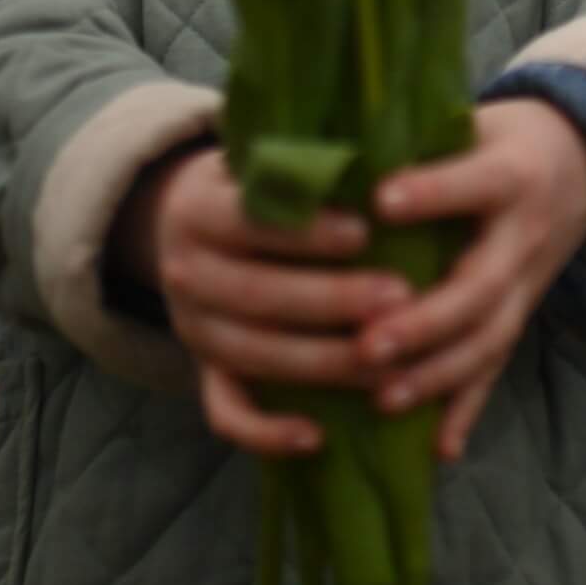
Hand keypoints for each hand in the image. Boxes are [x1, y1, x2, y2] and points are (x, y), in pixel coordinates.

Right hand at [116, 147, 414, 459]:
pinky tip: (319, 436)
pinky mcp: (203, 371)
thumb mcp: (258, 158)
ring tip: (388, 358)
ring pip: (253, 355)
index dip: (307, 231)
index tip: (366, 232)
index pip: (250, 221)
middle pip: (258, 293)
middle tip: (401, 296)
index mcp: (197, 209)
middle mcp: (185, 270)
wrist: (186, 227)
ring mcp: (192, 327)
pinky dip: (266, 434)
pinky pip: (226, 413)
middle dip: (334, 300)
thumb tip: (372, 148)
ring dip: (323, 363)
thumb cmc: (253, 186)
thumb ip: (298, 160)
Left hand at [358, 98, 585, 462]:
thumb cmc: (502, 136)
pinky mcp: (523, 315)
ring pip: (489, 339)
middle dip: (425, 322)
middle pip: (481, 286)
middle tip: (366, 345)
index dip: (431, 193)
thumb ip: (418, 139)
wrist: (585, 162)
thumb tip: (331, 146)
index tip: (380, 201)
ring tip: (382, 400)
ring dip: (437, 375)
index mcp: (510, 174)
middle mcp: (524, 236)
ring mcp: (528, 284)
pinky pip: (497, 369)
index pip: (473, 184)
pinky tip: (438, 451)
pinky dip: (468, 410)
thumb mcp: (473, 122)